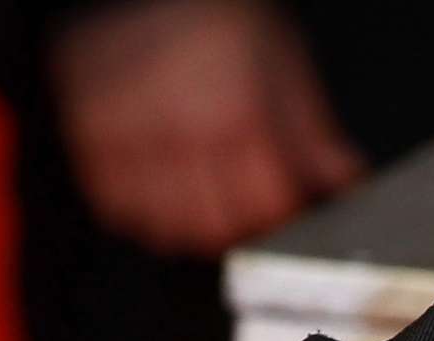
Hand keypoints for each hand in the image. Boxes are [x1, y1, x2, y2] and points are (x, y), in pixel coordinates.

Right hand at [48, 0, 366, 255]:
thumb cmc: (223, 20)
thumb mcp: (286, 71)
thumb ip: (315, 137)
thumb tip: (344, 184)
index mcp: (239, 114)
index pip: (263, 206)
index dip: (276, 218)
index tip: (277, 211)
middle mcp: (181, 128)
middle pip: (209, 226)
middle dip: (231, 227)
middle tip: (236, 208)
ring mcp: (129, 131)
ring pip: (159, 224)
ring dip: (182, 225)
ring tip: (195, 194)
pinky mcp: (88, 128)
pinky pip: (114, 204)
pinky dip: (137, 208)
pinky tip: (156, 184)